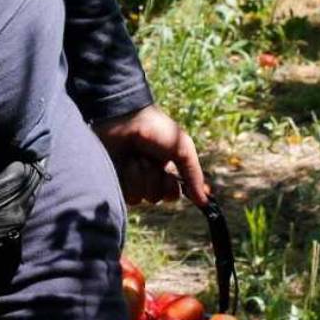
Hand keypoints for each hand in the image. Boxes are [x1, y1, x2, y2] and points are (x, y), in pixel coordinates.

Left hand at [92, 104, 211, 206]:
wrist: (125, 118)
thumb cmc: (155, 129)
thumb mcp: (181, 149)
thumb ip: (193, 175)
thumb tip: (204, 202)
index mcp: (164, 170)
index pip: (172, 194)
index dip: (173, 189)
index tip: (172, 176)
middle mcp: (147, 177)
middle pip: (157, 197)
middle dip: (156, 177)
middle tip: (151, 158)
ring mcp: (130, 179)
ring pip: (141, 197)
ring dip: (142, 176)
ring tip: (137, 157)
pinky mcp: (115, 180)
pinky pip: (127, 195)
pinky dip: (129, 178)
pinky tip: (126, 162)